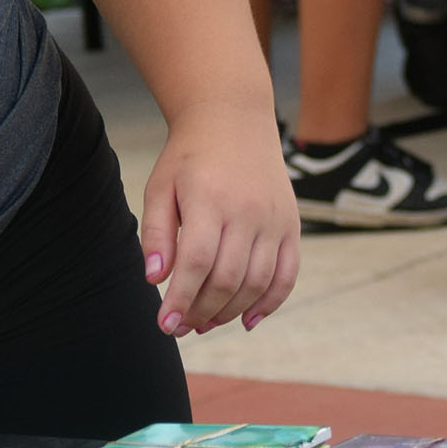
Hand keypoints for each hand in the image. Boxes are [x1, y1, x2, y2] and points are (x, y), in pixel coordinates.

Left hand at [140, 102, 298, 336]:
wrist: (232, 120)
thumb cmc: (189, 157)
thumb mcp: (160, 186)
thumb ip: (155, 231)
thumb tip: (154, 277)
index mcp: (209, 200)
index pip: (196, 263)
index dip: (180, 300)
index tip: (164, 325)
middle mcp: (247, 212)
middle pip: (227, 279)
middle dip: (202, 311)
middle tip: (182, 327)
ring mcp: (274, 220)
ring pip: (257, 283)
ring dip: (230, 312)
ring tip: (205, 323)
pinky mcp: (292, 226)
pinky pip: (287, 275)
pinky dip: (269, 304)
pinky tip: (246, 320)